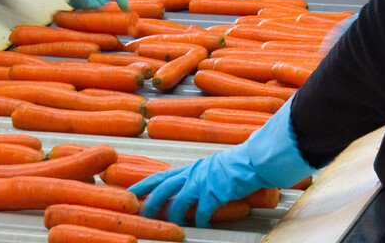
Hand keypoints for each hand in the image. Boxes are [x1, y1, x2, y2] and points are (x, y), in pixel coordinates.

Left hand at [128, 96, 316, 227]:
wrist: (254, 159)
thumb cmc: (236, 163)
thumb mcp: (211, 167)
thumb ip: (198, 176)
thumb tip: (190, 187)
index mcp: (190, 167)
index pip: (160, 175)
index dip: (144, 184)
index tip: (131, 192)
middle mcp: (192, 172)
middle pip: (163, 187)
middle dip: (150, 201)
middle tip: (139, 212)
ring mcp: (203, 182)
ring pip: (178, 200)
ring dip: (172, 214)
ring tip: (169, 224)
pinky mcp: (215, 192)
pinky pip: (203, 211)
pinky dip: (201, 220)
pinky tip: (202, 225)